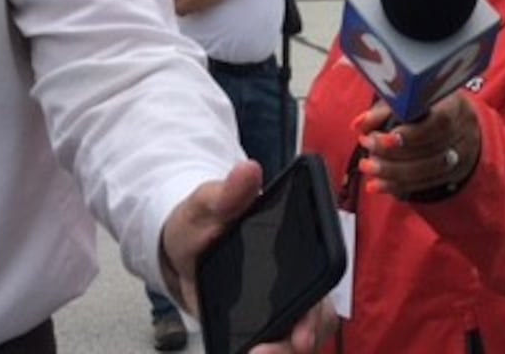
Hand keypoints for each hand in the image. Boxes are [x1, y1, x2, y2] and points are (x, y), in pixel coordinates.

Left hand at [159, 160, 340, 349]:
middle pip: (317, 317)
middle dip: (303, 341)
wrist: (184, 245)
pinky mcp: (264, 323)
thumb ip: (226, 193)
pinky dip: (271, 351)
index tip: (300, 331)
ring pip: (304, 335)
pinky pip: (279, 342)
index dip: (316, 309)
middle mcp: (298, 276)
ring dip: (286, 351)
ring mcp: (283, 303)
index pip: (321, 277)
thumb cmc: (202, 221)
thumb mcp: (206, 204)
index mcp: (295, 244)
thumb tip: (248, 169)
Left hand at [355, 93, 481, 199]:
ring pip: (427, 171)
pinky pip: (423, 184)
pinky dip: (396, 186)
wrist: (455, 121)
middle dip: (394, 155)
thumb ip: (385, 109)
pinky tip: (376, 184)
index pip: (440, 121)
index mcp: (455, 103)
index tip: (385, 138)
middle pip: (432, 150)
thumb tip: (360, 123)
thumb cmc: (426, 104)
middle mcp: (463, 130)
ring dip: (391, 172)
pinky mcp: (453, 174)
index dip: (413, 133)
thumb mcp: (408, 99)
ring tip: (367, 167)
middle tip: (367, 150)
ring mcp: (461, 154)